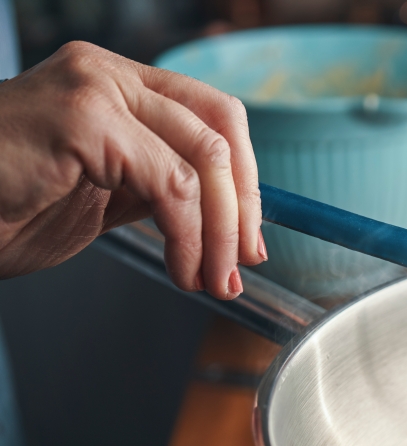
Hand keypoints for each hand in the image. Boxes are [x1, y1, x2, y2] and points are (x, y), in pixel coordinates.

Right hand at [0, 41, 265, 299]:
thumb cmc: (3, 206)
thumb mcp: (102, 195)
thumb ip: (158, 188)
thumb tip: (227, 216)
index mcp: (118, 85)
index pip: (215, 115)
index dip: (247, 178)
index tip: (251, 236)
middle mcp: (109, 74)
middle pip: (221, 126)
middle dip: (245, 204)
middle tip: (244, 261)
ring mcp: (96, 89)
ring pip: (204, 158)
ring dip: (221, 231)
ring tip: (214, 280)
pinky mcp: (84, 119)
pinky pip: (170, 185)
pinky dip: (190, 237)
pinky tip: (182, 270)